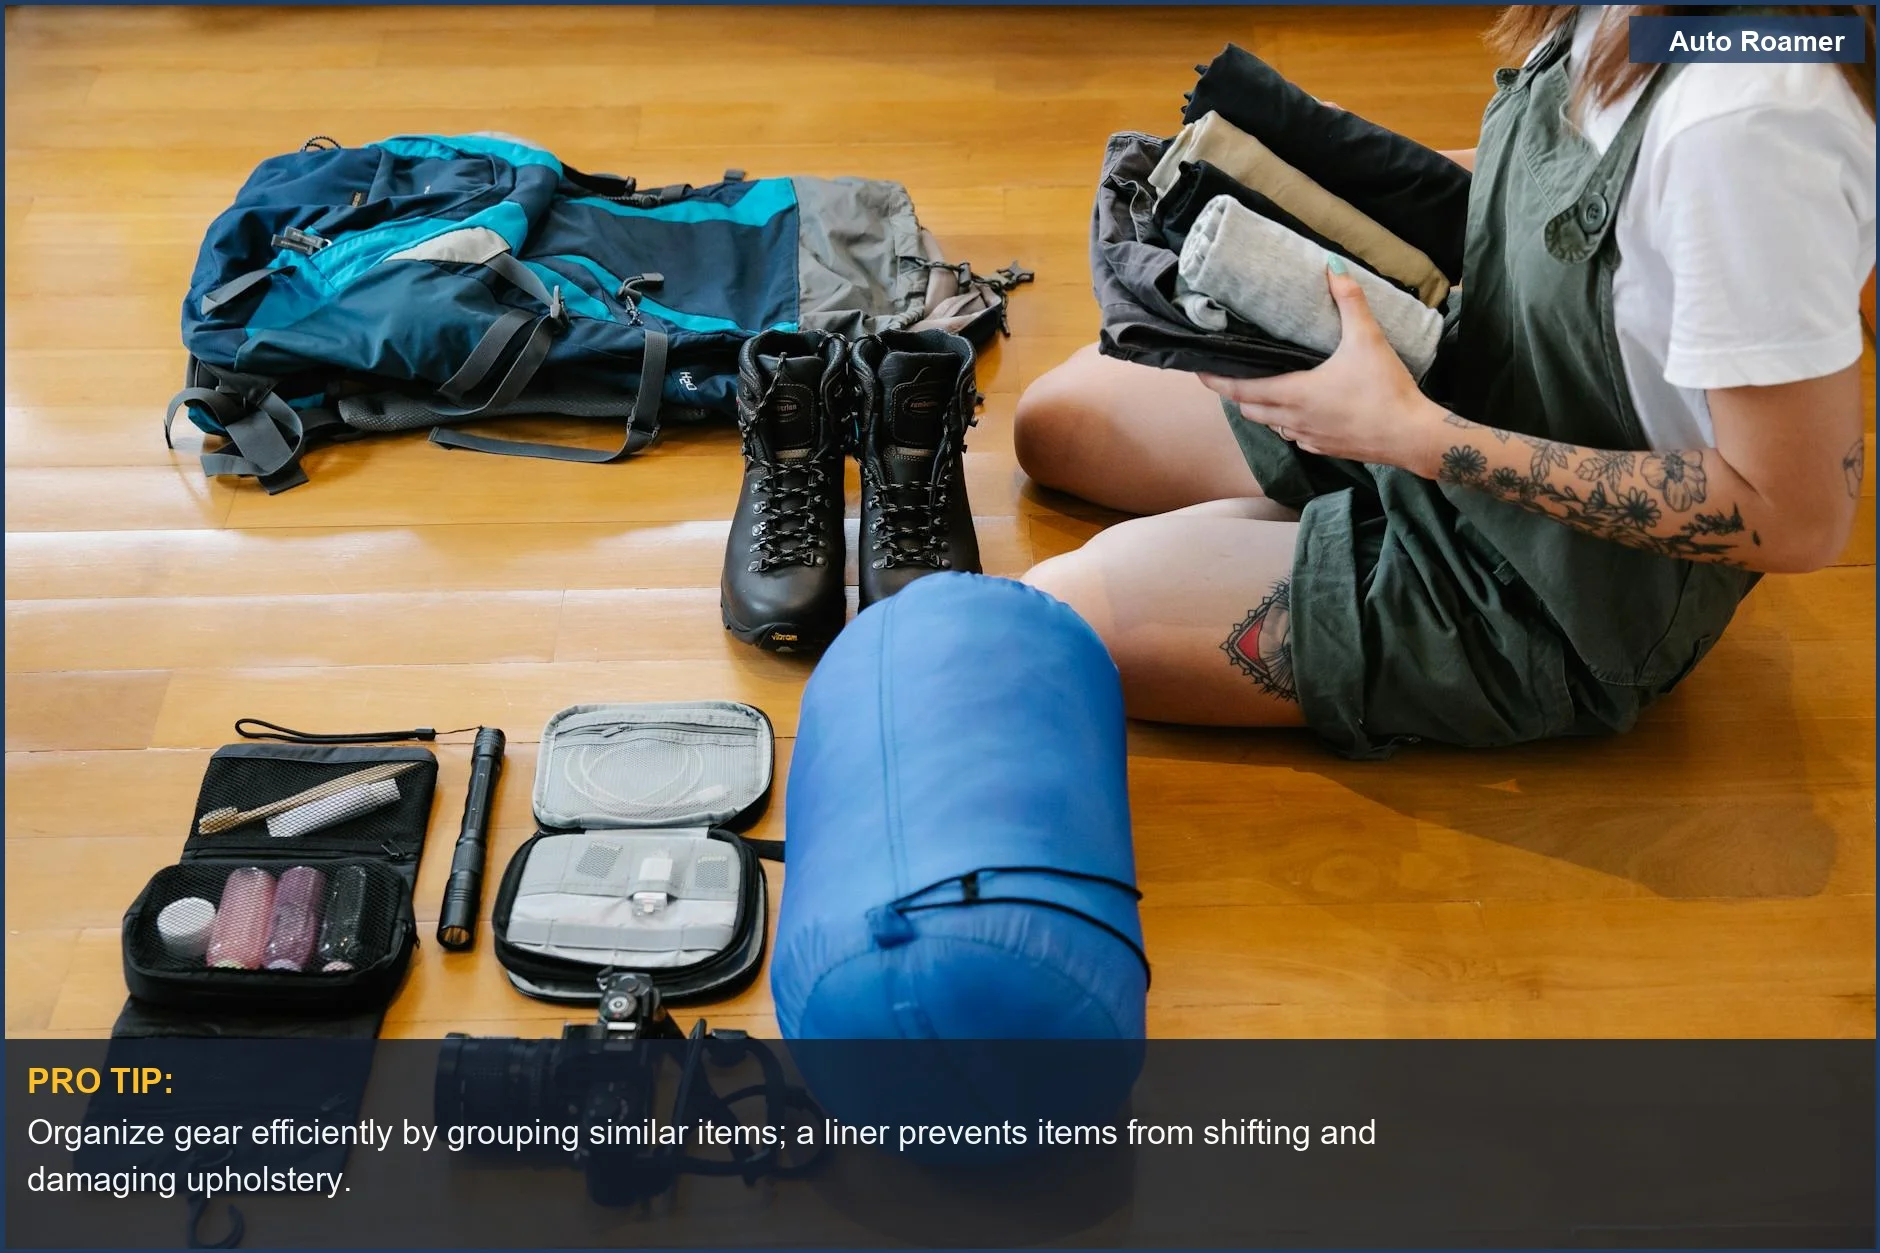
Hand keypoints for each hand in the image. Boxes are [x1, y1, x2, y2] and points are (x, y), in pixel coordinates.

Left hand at [1199, 261, 1448, 476]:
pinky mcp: (1325, 449)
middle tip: (1230, 376)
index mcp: (1294, 394)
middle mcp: (1293, 419)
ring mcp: (1308, 438)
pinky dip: (1287, 423)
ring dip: (1262, 409)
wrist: (1410, 436)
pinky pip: (1295, 436)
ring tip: (1263, 389)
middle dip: (1237, 394)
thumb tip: (1333, 266)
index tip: (1198, 372)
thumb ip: (1349, 302)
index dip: (1216, 381)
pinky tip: (1299, 412)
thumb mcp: (1367, 339)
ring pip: (1272, 424)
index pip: (1241, 390)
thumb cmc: (1384, 389)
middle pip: (1250, 409)